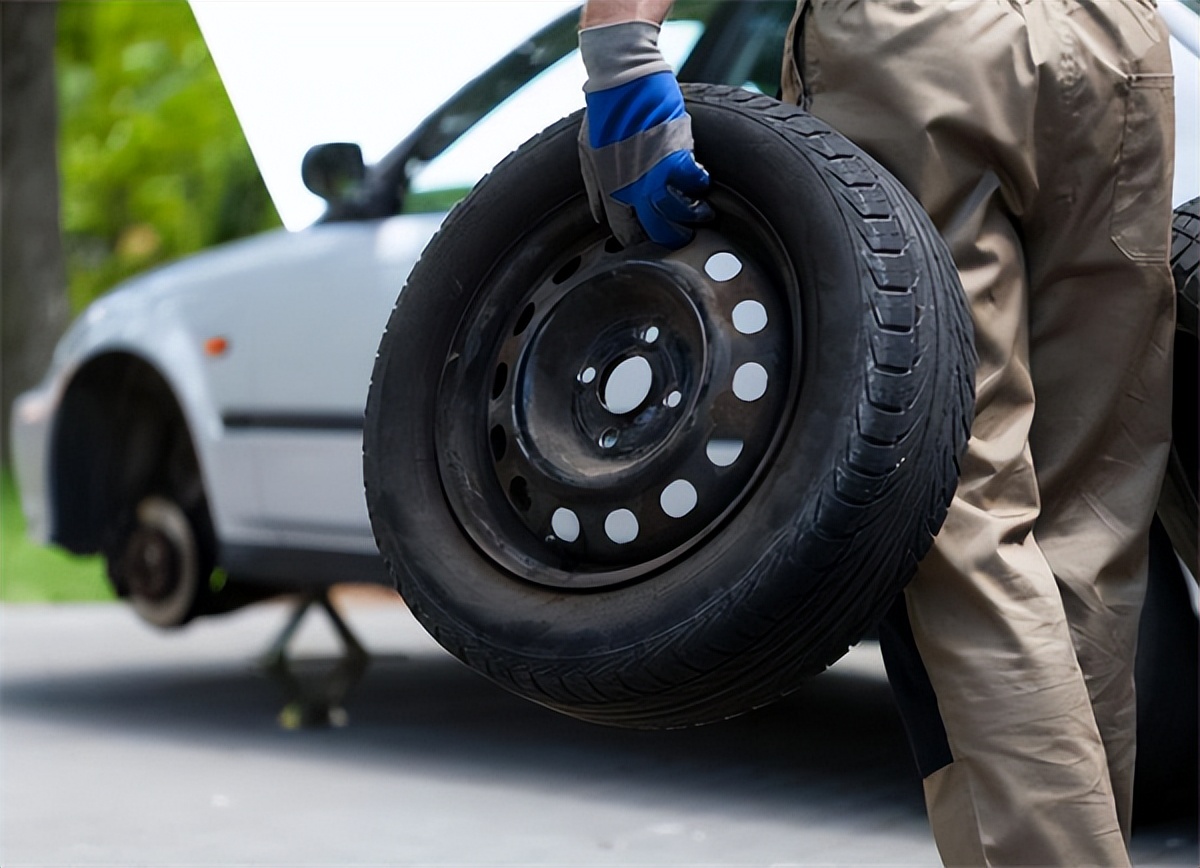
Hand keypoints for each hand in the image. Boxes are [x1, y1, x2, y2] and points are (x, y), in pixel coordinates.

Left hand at [578, 21, 712, 247]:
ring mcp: (657, 174)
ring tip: (700, 214)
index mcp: (611, 190)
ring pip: (681, 212)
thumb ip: (595, 189)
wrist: (622, 80)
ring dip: (693, 216)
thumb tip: (599, 217)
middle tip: (681, 236)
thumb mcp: (587, 154)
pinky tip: (701, 182)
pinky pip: (695, 182)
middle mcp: (634, 188)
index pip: (626, 232)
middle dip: (670, 237)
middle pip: (657, 230)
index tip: (649, 239)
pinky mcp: (678, 156)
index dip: (638, 240)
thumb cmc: (603, 112)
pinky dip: (700, 185)